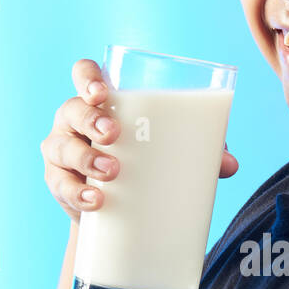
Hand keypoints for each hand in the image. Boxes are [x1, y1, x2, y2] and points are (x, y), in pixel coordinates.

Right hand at [40, 59, 238, 223]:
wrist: (117, 213)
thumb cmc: (144, 165)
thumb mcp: (167, 152)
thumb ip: (198, 151)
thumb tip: (230, 164)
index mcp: (100, 102)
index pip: (84, 74)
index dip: (88, 77)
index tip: (103, 92)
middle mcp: (73, 121)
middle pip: (72, 108)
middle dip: (90, 119)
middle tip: (114, 135)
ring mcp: (61, 151)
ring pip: (62, 147)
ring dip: (86, 158)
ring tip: (112, 173)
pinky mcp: (58, 183)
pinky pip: (60, 185)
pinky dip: (77, 193)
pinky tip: (95, 200)